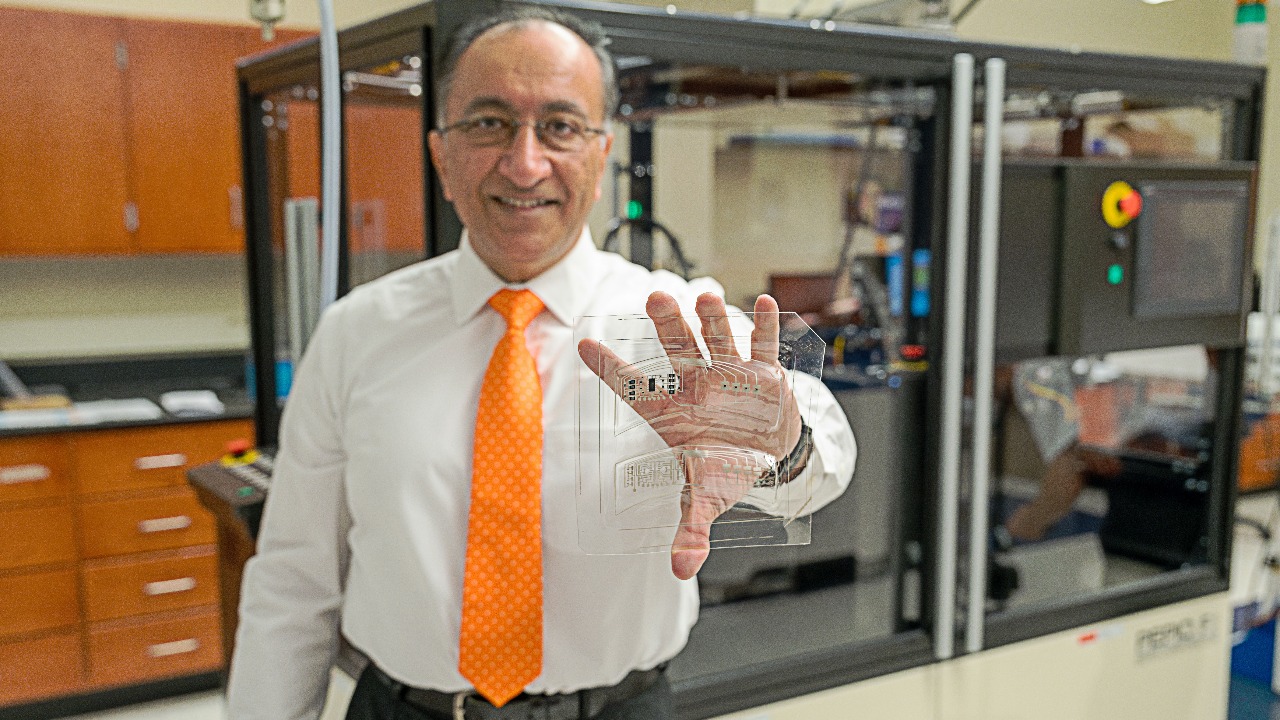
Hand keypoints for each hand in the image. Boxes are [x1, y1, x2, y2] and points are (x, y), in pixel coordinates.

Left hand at [577, 291, 802, 579]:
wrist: (768, 452)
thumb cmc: (726, 467)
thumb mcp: (708, 498)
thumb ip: (691, 530)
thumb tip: (681, 571)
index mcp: (674, 411)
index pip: (635, 388)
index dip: (609, 369)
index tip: (581, 345)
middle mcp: (697, 385)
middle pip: (677, 351)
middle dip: (667, 325)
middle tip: (654, 297)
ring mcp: (729, 373)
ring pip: (716, 340)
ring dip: (712, 319)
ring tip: (706, 296)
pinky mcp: (763, 371)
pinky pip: (762, 344)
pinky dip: (763, 325)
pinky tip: (763, 302)